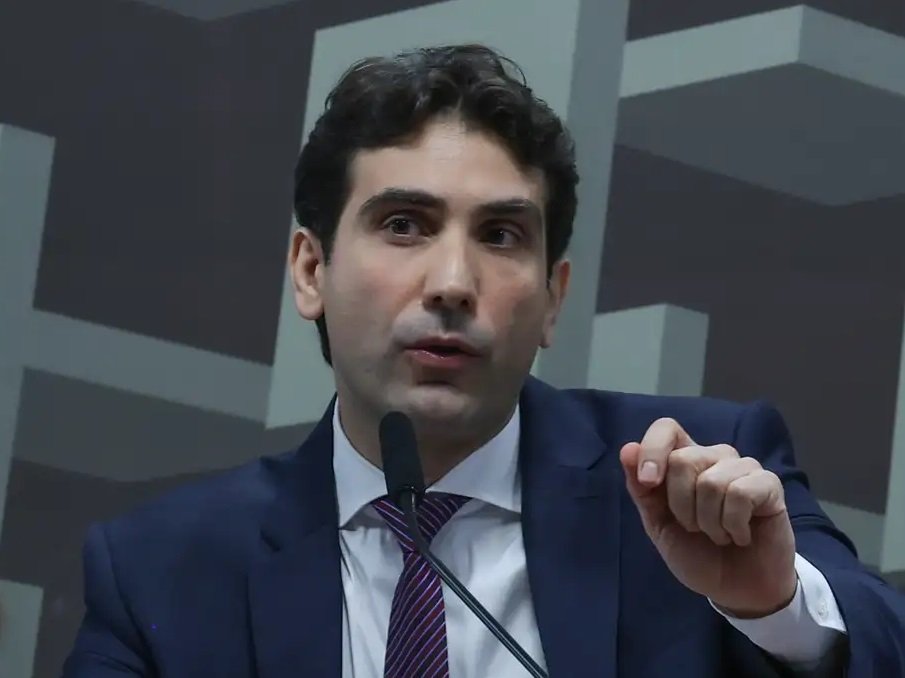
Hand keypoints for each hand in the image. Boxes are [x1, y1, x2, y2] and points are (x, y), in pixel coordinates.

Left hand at [619, 418, 796, 617]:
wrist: (736, 590)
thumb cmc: (697, 552)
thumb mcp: (658, 524)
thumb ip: (642, 489)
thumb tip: (628, 449)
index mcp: (684, 460)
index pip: (667, 428)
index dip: (653, 450)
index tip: (648, 483)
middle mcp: (714, 456)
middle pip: (683, 459)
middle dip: (681, 506)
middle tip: (694, 528)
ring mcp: (744, 468)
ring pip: (711, 481)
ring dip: (709, 522)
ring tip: (720, 534)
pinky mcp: (769, 485)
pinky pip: (741, 494)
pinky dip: (733, 525)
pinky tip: (741, 536)